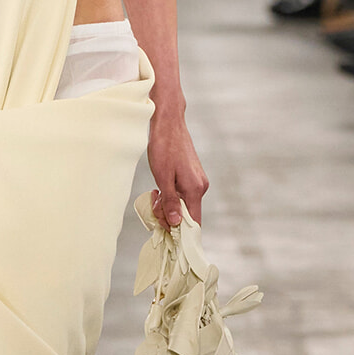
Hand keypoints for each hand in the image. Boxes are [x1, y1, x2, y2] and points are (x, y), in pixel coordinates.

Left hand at [147, 108, 207, 229]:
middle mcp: (200, 186)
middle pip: (187, 215)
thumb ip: (170, 201)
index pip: (194, 222)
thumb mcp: (162, 177)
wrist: (168, 122)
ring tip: (154, 195)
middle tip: (153, 207)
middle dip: (169, 216)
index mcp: (195, 189)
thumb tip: (175, 223)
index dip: (180, 232)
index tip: (165, 232)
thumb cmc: (164, 146)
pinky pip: (182, 194)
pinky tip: (159, 189)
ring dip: (167, 205)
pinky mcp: (191, 176)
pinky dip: (170, 195)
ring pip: (182, 204)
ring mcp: (197, 180)